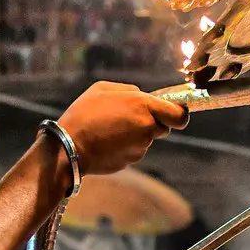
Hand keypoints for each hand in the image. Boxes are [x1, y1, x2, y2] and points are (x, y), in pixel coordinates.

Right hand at [54, 82, 186, 177]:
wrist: (69, 146)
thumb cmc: (83, 114)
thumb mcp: (102, 89)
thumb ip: (129, 90)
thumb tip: (142, 96)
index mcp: (143, 105)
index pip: (179, 115)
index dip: (179, 114)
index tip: (174, 113)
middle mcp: (146, 127)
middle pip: (164, 128)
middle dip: (153, 123)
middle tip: (131, 119)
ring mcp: (140, 147)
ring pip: (146, 139)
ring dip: (135, 135)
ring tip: (111, 129)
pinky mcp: (131, 160)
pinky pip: (134, 150)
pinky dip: (125, 146)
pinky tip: (107, 141)